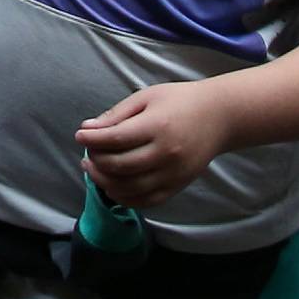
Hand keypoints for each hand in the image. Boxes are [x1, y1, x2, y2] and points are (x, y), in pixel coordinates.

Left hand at [76, 81, 233, 207]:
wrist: (219, 118)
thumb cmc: (179, 101)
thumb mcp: (146, 97)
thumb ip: (117, 114)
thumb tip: (88, 129)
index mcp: (157, 127)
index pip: (115, 139)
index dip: (92, 139)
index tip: (79, 134)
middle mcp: (166, 154)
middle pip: (119, 166)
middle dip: (96, 160)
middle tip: (87, 152)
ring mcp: (174, 174)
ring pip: (130, 188)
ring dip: (104, 182)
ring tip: (93, 169)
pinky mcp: (178, 186)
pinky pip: (147, 201)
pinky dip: (125, 198)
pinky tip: (112, 186)